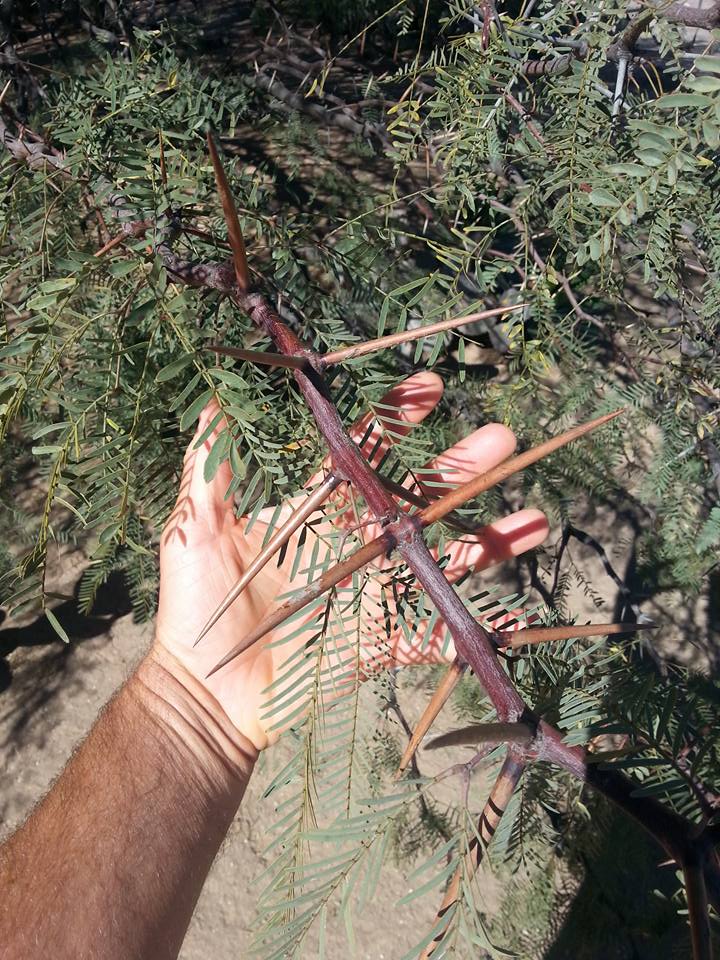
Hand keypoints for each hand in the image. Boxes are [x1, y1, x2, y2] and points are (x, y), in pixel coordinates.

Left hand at [154, 372, 547, 748]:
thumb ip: (211, 461)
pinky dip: (474, 627)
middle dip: (462, 466)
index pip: (366, 453)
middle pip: (420, 496)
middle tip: (504, 438)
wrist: (208, 691)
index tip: (431, 388)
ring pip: (443, 559)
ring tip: (535, 519)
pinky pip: (437, 635)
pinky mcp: (383, 641)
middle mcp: (357, 541)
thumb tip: (218, 392)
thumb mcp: (195, 526)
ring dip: (490, 539)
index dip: (397, 418)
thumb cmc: (197, 606)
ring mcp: (376, 591)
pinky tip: (516, 615)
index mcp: (318, 509)